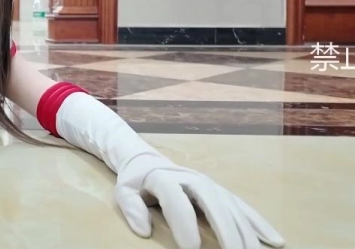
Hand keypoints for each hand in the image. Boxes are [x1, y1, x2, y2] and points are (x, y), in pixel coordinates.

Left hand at [115, 153, 284, 248]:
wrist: (147, 162)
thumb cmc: (136, 182)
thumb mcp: (124, 191)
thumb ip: (131, 208)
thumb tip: (143, 231)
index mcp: (165, 178)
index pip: (175, 199)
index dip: (184, 222)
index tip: (191, 248)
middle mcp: (193, 180)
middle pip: (213, 202)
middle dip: (226, 231)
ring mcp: (211, 185)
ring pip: (232, 207)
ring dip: (247, 233)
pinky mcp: (222, 193)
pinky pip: (244, 208)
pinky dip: (260, 225)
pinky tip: (276, 241)